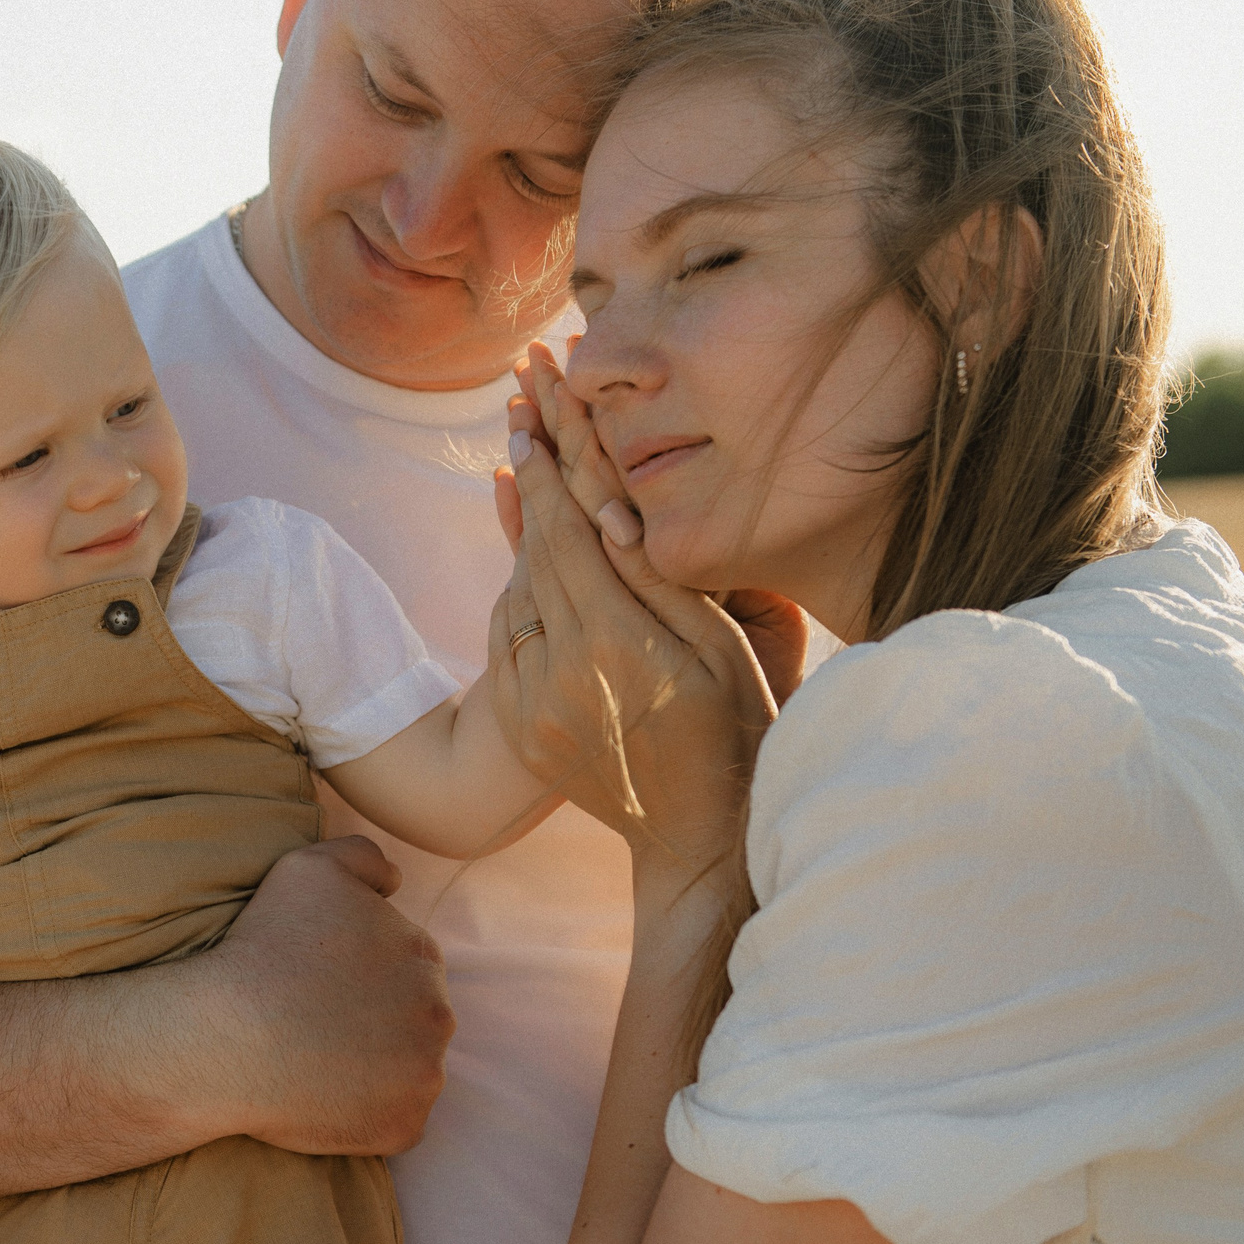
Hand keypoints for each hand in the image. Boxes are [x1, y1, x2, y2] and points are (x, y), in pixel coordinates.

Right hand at [208, 837, 452, 1156]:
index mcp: (423, 954)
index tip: (319, 983)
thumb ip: (364, 857)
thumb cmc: (265, 949)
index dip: (361, 974)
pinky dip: (368, 1114)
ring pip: (409, 1070)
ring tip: (317, 1062)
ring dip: (376, 1068)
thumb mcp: (310, 868)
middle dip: (376, 1020)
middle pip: (414, 1019)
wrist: (232, 1034)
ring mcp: (426, 1075)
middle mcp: (439, 1014)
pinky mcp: (405, 1126)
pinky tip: (324, 1099)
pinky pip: (396, 1121)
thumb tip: (395, 880)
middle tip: (315, 1024)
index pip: (406, 965)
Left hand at [490, 345, 778, 876]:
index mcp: (618, 648)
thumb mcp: (721, 651)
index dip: (558, 469)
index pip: (575, 535)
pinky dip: (516, 584)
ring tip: (521, 454)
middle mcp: (562, 672)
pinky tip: (525, 541)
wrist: (697, 838)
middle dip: (533, 472)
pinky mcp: (521, 722)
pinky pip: (508, 634)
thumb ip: (664, 582)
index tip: (541, 413)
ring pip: (517, 588)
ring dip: (520, 523)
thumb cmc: (735, 734)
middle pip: (538, 549)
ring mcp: (533, 702)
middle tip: (518, 404)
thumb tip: (618, 511)